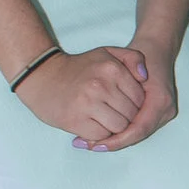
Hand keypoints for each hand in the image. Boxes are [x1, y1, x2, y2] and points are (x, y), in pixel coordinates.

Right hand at [16, 46, 150, 147]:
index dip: (137, 105)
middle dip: (127, 117)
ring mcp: (87, 103)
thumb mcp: (107, 53)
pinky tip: (93, 124)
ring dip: (114, 127)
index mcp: (112, 69)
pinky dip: (100, 134)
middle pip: (131, 114)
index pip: (140, 98)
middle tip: (114, 113)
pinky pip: (101, 135)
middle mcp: (101, 85)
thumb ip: (132, 58)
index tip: (125, 103)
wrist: (42, 76)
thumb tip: (146, 77)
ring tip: (104, 119)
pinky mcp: (75, 120)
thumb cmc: (79, 67)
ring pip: (119, 127)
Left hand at [92, 27, 182, 152]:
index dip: (117, 139)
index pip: (138, 129)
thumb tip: (112, 101)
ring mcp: (165, 113)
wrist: (159, 49)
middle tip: (88, 145)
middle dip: (113, 142)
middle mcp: (166, 110)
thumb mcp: (128, 62)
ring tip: (90, 143)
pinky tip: (100, 137)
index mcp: (160, 100)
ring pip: (136, 135)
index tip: (96, 143)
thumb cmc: (142, 55)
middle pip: (137, 135)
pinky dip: (120, 134)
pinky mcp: (159, 115)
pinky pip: (138, 129)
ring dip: (114, 140)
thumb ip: (120, 86)